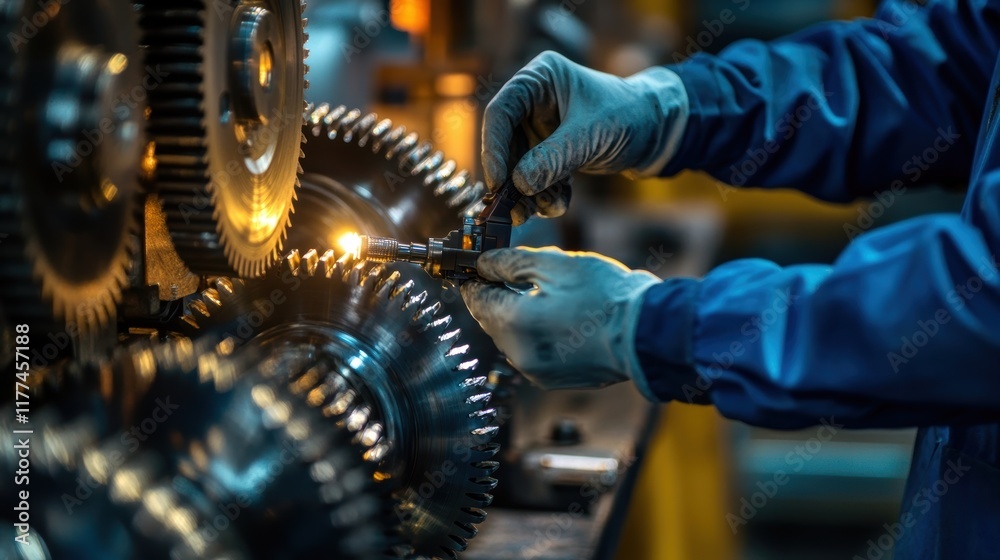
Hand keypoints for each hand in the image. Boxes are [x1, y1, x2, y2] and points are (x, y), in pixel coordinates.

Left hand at [459, 247, 659, 389]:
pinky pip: (531, 351)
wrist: (645, 334)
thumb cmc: (604, 296)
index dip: (475, 278)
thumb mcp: (554, 264)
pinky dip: (535, 334)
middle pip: (491, 320)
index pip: (476, 299)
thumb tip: (483, 264)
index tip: (478, 265)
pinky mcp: (552, 379)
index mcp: (513, 323)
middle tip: (513, 272)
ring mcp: (535, 371)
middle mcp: (518, 353)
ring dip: (517, 315)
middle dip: (498, 296)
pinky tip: (558, 317)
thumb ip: (510, 262)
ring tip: (546, 293)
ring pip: (510, 337)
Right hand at [482, 51, 688, 224]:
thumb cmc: (628, 115)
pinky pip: (536, 176)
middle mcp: (534, 102)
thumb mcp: (590, 135)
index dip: (493, 148)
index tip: (498, 181)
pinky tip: (557, 205)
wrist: (656, 131)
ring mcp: (540, 128)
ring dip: (527, 193)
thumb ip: (553, 158)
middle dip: (511, 180)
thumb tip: (519, 185)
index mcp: (540, 79)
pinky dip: (544, 194)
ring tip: (537, 213)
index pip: (501, 112)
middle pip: (505, 143)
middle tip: (512, 210)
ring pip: (519, 165)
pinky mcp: (550, 151)